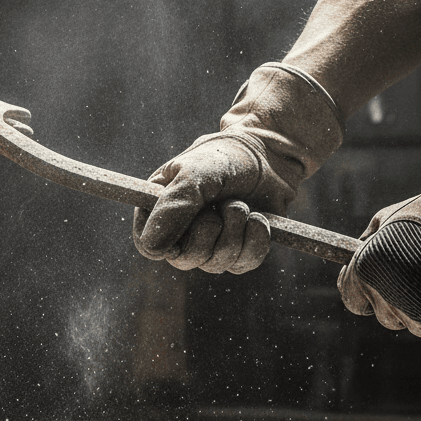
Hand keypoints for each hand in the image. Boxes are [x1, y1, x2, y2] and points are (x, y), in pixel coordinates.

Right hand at [133, 63, 343, 273]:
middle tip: (222, 202)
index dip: (166, 241)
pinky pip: (243, 264)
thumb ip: (173, 207)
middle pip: (185, 259)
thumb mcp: (196, 173)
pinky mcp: (238, 253)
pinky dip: (255, 239)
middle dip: (210, 229)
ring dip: (235, 229)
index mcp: (160, 209)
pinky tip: (257, 218)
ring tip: (240, 203)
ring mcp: (210, 246)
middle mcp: (181, 232)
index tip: (189, 222)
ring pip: (216, 264)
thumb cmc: (227, 157)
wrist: (271, 156)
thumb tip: (152, 249)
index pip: (149, 245)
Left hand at [337, 118, 420, 343]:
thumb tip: (355, 254)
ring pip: (416, 327)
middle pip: (386, 317)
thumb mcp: (388, 217)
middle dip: (399, 299)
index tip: (384, 279)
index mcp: (368, 273)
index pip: (352, 300)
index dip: (367, 290)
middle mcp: (390, 300)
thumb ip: (367, 243)